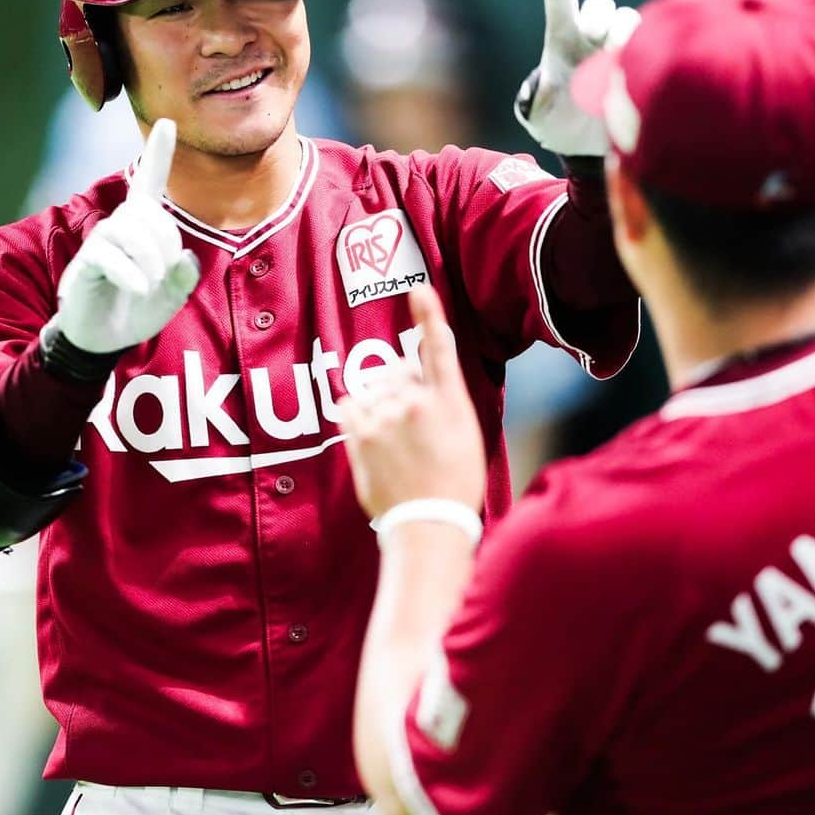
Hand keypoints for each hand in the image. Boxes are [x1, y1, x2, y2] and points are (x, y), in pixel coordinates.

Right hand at [53, 118, 200, 352]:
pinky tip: (138, 288)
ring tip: (150, 285)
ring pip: (130, 230)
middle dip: (165, 245)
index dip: (158, 153)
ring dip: (150, 260)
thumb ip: (184, 277)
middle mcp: (121, 226)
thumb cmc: (137, 310)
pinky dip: (131, 273)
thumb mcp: (171, 297)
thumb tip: (184, 257)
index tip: (167, 122)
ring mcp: (101, 242)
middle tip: (163, 277)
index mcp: (143, 227)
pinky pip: (110, 255)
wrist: (104, 338)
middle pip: (150, 215)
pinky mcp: (87, 262)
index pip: (150, 183)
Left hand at [338, 285, 485, 519]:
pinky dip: (355, 416)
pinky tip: (370, 439)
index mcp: (450, 401)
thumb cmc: (454, 485)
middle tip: (409, 427)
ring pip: (372, 390)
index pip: (438, 349)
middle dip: (397, 388)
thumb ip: (442, 404)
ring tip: (393, 444)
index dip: (429, 316)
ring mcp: (387, 416)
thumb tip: (417, 388)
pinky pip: (348, 406)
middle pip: (396, 371)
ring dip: (377, 406)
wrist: (429, 524)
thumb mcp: (466, 437)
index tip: (420, 290)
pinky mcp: (361, 434)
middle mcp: (417, 401)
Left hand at [514, 0, 639, 156]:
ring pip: (628, 22)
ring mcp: (619, 48)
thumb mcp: (537, 117)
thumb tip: (542, 86)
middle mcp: (592, 37)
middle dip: (599, 16)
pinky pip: (650, 44)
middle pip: (600, 7)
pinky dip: (643, 53)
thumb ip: (534, 102)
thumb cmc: (556, 124)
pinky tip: (633, 75)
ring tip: (616, 62)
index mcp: (561, 41)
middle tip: (595, 36)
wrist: (586, 145)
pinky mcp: (641, 61)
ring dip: (624, 36)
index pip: (559, 0)